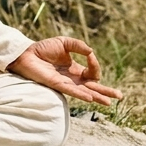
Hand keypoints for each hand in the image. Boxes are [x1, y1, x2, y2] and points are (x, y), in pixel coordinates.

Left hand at [7, 37, 122, 106]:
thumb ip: (78, 46)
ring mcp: (65, 83)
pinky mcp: (56, 85)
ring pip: (85, 92)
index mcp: (75, 69)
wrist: (26, 53)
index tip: (90, 55)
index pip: (92, 72)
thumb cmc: (43, 48)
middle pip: (93, 87)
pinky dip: (81, 94)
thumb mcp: (64, 42)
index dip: (95, 65)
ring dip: (97, 96)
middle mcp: (72, 79)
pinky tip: (89, 98)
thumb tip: (91, 52)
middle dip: (106, 91)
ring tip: (109, 103)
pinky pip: (71, 91)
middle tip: (119, 96)